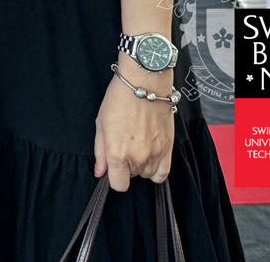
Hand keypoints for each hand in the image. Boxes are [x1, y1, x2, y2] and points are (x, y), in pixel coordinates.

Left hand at [93, 71, 174, 191]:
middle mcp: (137, 158)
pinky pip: (164, 173)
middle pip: (133, 177)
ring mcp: (155, 154)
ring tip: (138, 147)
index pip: (118, 185)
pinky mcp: (169, 148)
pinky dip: (157, 169)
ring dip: (142, 166)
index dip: (114, 177)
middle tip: (125, 146)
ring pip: (148, 175)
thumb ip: (100, 152)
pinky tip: (151, 158)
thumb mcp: (101, 124)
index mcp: (117, 154)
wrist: (144, 84)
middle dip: (127, 166)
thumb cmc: (119, 100)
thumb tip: (100, 173)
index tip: (114, 167)